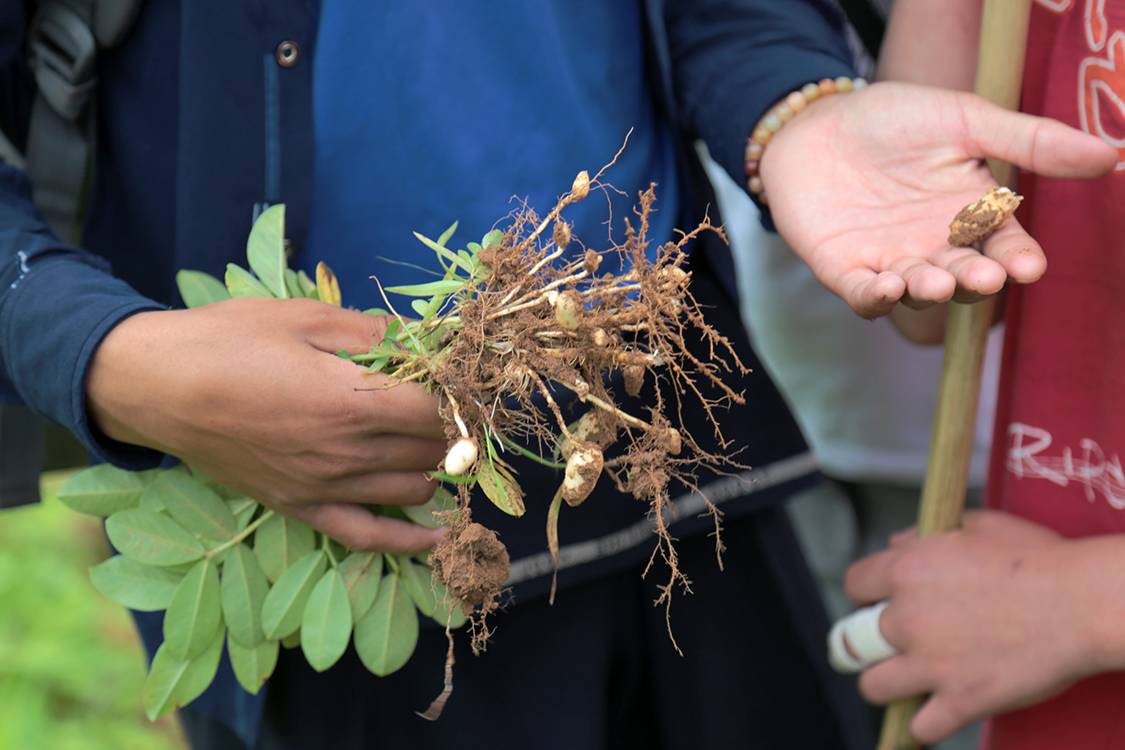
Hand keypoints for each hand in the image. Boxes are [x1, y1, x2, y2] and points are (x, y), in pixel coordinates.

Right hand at [86, 297, 447, 554]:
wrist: (157, 387)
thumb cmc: (229, 340)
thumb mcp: (306, 317)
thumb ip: (373, 331)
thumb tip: (425, 339)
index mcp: (353, 400)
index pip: (439, 410)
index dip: (462, 395)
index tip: (467, 379)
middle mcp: (347, 453)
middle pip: (433, 450)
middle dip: (456, 428)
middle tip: (458, 405)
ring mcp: (325, 487)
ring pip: (413, 489)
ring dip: (438, 467)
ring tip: (443, 443)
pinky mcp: (302, 508)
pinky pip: (368, 536)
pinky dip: (409, 541)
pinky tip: (440, 535)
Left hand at [762, 81, 1118, 317]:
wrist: (815, 122)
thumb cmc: (894, 119)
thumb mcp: (965, 120)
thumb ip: (1030, 142)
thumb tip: (1111, 156)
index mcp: (973, 215)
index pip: (1006, 247)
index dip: (1018, 260)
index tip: (1027, 266)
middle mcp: (937, 247)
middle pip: (966, 277)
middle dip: (976, 279)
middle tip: (984, 275)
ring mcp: (892, 261)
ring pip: (919, 292)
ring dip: (930, 291)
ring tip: (937, 282)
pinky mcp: (846, 270)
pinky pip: (865, 296)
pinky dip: (876, 298)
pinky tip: (886, 288)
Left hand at [844, 511, 1124, 743]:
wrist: (1082, 602)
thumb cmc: (1038, 558)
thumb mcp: (974, 524)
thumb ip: (923, 535)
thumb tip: (895, 545)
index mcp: (906, 570)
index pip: (854, 584)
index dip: (868, 593)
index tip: (882, 599)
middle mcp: (907, 618)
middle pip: (854, 638)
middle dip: (870, 640)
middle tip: (893, 642)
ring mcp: (931, 663)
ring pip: (874, 687)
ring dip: (888, 683)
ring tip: (908, 679)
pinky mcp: (961, 700)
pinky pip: (922, 727)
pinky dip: (926, 723)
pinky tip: (938, 711)